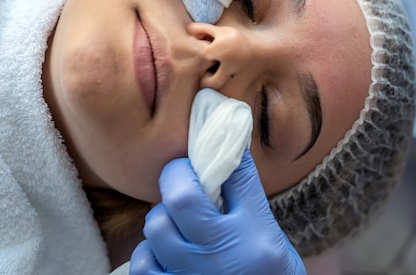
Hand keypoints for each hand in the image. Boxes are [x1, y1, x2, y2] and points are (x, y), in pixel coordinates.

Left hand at [129, 149, 305, 274]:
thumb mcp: (271, 241)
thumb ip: (248, 205)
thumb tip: (226, 156)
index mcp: (257, 236)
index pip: (234, 176)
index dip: (216, 155)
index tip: (202, 151)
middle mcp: (225, 256)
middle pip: (182, 199)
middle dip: (174, 178)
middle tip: (179, 177)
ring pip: (157, 229)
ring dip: (160, 219)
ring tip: (173, 221)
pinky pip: (144, 265)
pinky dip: (149, 253)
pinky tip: (163, 253)